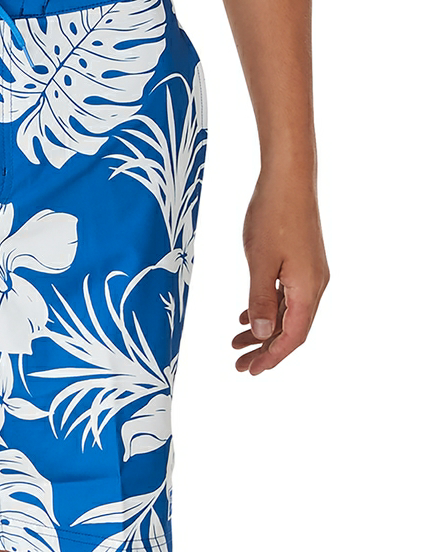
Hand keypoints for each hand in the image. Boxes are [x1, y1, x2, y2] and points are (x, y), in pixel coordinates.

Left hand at [233, 166, 328, 373]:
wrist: (288, 180)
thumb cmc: (274, 216)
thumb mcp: (261, 262)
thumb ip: (261, 298)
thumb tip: (264, 333)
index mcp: (308, 288)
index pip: (293, 335)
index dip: (272, 356)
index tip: (250, 370)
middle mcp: (314, 285)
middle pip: (292, 329)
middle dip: (265, 349)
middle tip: (239, 365)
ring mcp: (308, 273)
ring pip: (287, 313)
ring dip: (264, 330)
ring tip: (236, 343)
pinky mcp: (300, 263)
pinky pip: (285, 296)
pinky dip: (267, 309)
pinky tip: (247, 316)